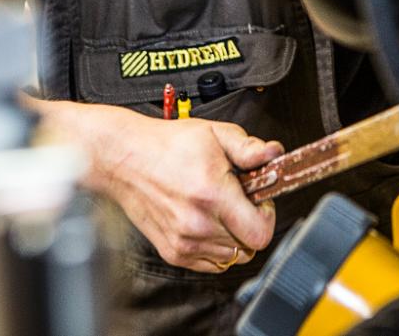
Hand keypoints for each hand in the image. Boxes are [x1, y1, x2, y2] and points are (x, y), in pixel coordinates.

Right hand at [27, 97, 283, 272]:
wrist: (123, 159)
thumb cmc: (167, 145)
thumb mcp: (214, 134)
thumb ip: (248, 148)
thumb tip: (274, 154)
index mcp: (212, 194)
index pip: (260, 234)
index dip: (267, 217)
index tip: (259, 201)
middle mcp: (197, 224)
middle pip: (248, 245)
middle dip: (250, 221)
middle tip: (238, 199)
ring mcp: (183, 242)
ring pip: (231, 256)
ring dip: (233, 236)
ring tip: (219, 208)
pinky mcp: (173, 252)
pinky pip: (211, 263)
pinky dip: (216, 247)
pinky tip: (207, 221)